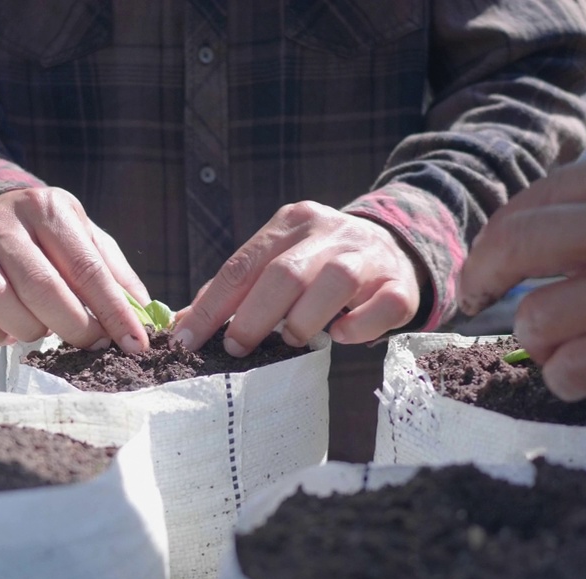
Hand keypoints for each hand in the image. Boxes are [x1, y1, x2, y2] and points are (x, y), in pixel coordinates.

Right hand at [0, 187, 151, 351]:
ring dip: (28, 328)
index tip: (135, 344)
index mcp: (48, 209)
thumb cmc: (48, 236)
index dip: (114, 312)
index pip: (87, 268)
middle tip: (92, 344)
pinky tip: (8, 331)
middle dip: (75, 327)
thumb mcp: (87, 239)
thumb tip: (147, 316)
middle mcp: (3, 224)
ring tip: (44, 328)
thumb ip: (117, 275)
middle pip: (41, 287)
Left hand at [172, 201, 423, 354]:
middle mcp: (330, 231)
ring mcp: (369, 255)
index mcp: (292, 222)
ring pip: (335, 282)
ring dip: (304, 320)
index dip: (211, 307)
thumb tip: (184, 326)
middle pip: (285, 273)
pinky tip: (341, 336)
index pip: (242, 265)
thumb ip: (238, 289)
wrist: (395, 247)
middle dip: (255, 317)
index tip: (186, 342)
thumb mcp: (280, 260)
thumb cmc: (320, 265)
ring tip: (292, 341)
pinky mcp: (401, 285)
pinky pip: (384, 306)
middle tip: (237, 349)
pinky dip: (359, 327)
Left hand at [457, 140, 585, 403]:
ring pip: (536, 317)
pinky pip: (568, 369)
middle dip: (484, 276)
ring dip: (541, 339)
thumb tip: (569, 241)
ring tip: (566, 346)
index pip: (544, 194)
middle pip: (518, 245)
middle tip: (476, 299)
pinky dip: (567, 379)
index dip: (503, 231)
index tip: (490, 257)